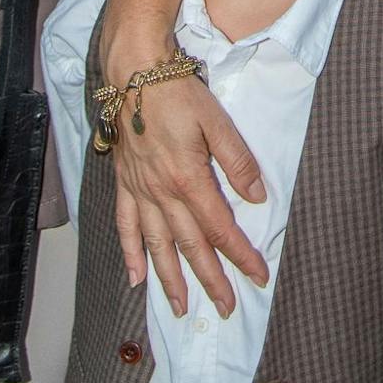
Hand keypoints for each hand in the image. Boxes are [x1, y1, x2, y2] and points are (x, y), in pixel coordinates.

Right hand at [110, 65, 268, 319]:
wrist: (135, 75)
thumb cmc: (180, 94)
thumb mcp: (217, 121)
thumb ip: (237, 161)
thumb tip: (257, 197)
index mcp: (189, 179)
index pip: (220, 228)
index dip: (240, 255)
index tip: (258, 275)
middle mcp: (162, 193)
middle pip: (190, 246)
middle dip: (210, 279)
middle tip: (226, 308)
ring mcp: (140, 192)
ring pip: (157, 245)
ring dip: (170, 279)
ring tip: (181, 307)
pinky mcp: (125, 185)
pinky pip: (126, 227)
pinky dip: (130, 254)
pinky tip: (136, 278)